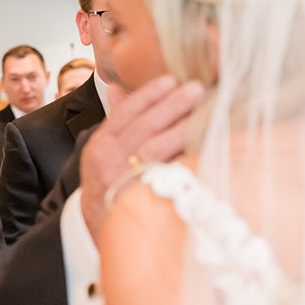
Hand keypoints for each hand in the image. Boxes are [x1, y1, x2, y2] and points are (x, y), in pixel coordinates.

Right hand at [80, 75, 204, 239]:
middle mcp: (110, 162)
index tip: (170, 79)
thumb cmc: (108, 181)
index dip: (147, 95)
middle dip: (170, 106)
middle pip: (142, 128)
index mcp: (100, 146)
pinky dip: (184, 160)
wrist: (100, 225)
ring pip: (154, 151)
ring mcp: (125, 182)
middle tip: (196, 89)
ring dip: (181, 129)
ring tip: (205, 113)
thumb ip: (116, 120)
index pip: (124, 113)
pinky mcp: (143, 200)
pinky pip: (166, 177)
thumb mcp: (104, 150)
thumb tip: (119, 87)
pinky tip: (204, 146)